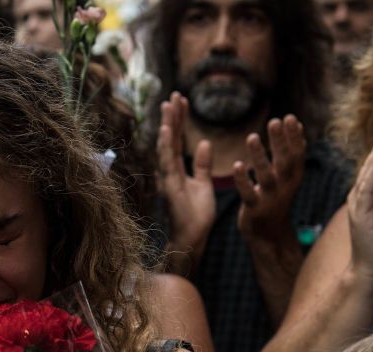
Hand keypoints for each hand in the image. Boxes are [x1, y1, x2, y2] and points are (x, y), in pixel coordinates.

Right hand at [157, 91, 214, 272]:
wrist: (194, 236)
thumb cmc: (197, 215)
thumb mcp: (204, 184)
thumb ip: (203, 164)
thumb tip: (205, 143)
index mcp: (178, 169)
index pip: (178, 139)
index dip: (179, 120)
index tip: (182, 101)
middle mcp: (170, 171)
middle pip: (170, 138)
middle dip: (172, 116)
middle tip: (175, 94)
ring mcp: (168, 177)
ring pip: (167, 146)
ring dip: (168, 125)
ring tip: (169, 105)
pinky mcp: (171, 186)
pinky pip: (168, 162)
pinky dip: (166, 145)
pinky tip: (167, 130)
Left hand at [234, 115, 306, 247]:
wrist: (269, 234)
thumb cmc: (277, 198)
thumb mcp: (288, 176)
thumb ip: (291, 152)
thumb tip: (298, 125)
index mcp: (293, 177)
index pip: (297, 154)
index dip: (294, 137)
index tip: (290, 117)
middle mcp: (284, 187)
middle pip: (284, 162)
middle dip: (281, 142)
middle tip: (275, 121)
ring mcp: (270, 199)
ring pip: (265, 176)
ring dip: (259, 156)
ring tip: (251, 137)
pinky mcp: (254, 209)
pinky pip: (248, 193)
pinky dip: (243, 180)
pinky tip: (237, 165)